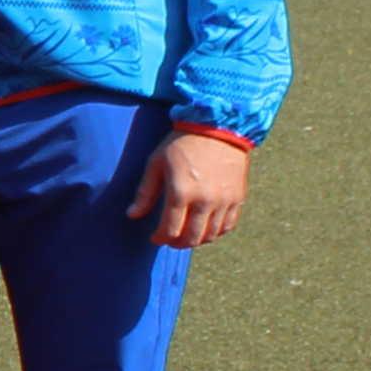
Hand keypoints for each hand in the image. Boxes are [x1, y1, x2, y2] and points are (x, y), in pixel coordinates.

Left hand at [132, 129, 250, 247]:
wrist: (218, 126)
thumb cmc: (181, 144)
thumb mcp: (156, 163)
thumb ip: (145, 192)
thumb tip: (132, 215)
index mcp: (181, 192)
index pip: (170, 230)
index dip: (160, 238)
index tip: (155, 237)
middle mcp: (205, 201)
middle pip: (191, 238)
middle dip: (177, 243)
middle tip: (170, 239)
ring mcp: (224, 201)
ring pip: (211, 235)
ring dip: (196, 240)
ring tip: (186, 234)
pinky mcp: (238, 198)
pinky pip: (228, 226)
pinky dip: (216, 232)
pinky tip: (206, 227)